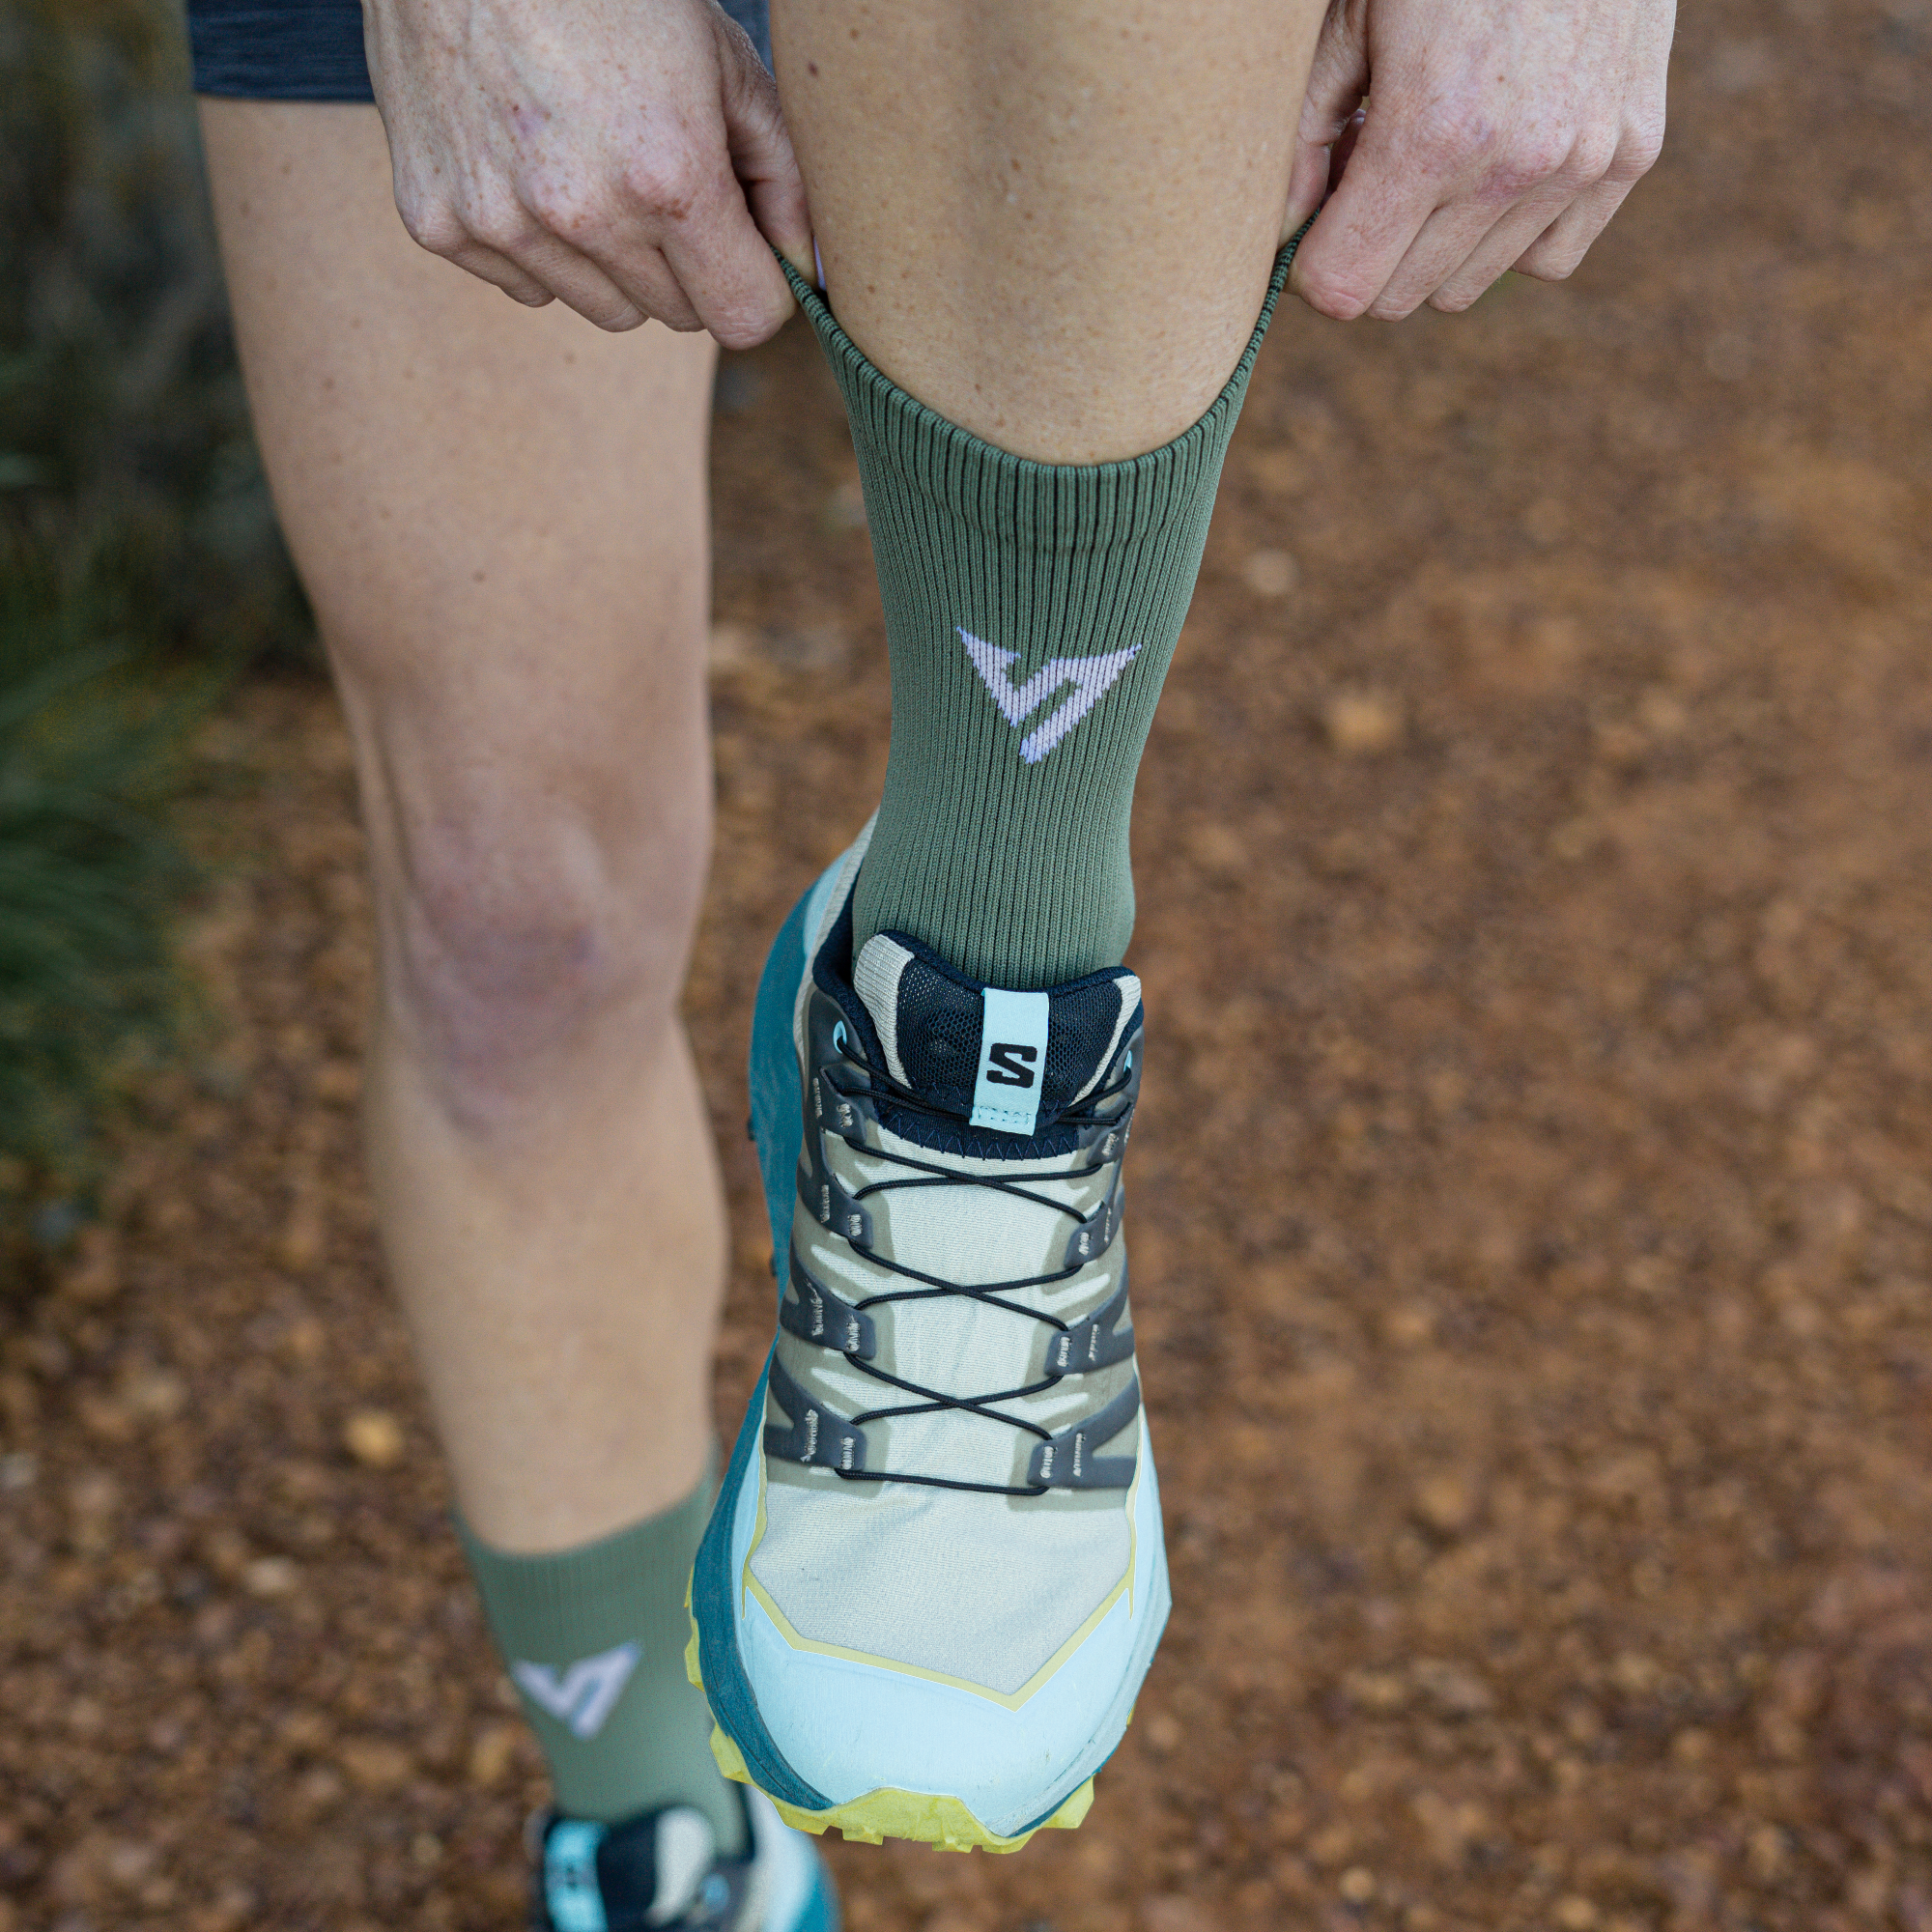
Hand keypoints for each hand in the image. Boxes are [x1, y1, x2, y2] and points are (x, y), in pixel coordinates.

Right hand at [363, 0, 811, 342]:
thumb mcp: (723, 61)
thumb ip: (780, 178)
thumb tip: (805, 270)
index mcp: (669, 175)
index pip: (745, 318)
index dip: (760, 287)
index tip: (749, 250)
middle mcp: (583, 214)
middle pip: (677, 316)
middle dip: (689, 265)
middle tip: (664, 180)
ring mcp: (502, 223)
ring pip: (605, 309)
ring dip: (617, 262)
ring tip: (595, 165)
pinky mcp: (439, 224)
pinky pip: (528, 286)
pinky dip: (542, 246)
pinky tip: (531, 163)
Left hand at [1283, 0, 1672, 318]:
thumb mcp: (1350, 19)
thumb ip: (1304, 137)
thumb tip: (1283, 230)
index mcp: (1429, 136)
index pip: (1342, 290)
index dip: (1310, 267)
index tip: (1310, 229)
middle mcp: (1512, 167)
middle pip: (1399, 299)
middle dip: (1367, 253)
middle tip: (1367, 181)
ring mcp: (1581, 163)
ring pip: (1466, 288)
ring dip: (1433, 245)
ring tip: (1433, 158)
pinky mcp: (1632, 151)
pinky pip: (1548, 257)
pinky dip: (1511, 236)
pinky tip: (1497, 170)